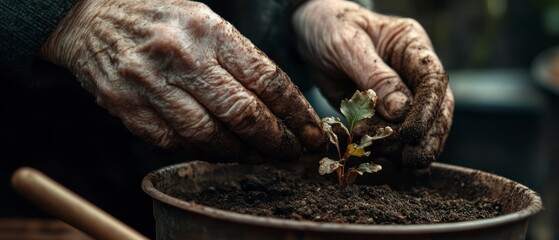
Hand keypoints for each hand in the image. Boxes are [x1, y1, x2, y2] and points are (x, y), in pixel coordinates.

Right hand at [39, 0, 324, 162]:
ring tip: (261, 156)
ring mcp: (153, 86)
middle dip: (277, 141)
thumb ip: (238, 56)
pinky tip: (220, 152)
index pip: (267, 80)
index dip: (296, 113)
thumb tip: (277, 102)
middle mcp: (183, 58)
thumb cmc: (158, 15)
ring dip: (243, 154)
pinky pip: (175, 144)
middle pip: (244, 114)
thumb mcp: (204, 17)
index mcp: (210, 30)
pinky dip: (204, 153)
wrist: (90, 15)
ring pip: (211, 137)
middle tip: (293, 152)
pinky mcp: (129, 108)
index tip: (311, 131)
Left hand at [293, 0, 453, 167]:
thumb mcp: (346, 45)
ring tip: (382, 155)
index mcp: (411, 45)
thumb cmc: (329, 27)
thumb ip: (374, 76)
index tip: (413, 134)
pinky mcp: (381, 111)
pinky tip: (371, 154)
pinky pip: (391, 134)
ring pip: (419, 127)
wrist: (309, 32)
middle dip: (426, 137)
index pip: (433, 79)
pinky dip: (384, 149)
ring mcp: (399, 93)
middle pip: (437, 109)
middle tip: (409, 159)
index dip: (428, 109)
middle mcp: (412, 71)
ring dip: (404, 147)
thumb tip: (401, 109)